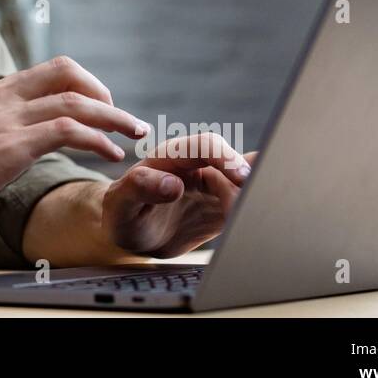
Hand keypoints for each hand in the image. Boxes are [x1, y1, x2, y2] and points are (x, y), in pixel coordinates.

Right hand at [0, 56, 150, 234]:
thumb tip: (8, 144)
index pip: (48, 71)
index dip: (82, 85)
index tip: (99, 109)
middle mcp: (2, 97)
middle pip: (67, 71)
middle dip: (103, 92)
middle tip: (120, 119)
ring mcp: (8, 119)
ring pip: (77, 100)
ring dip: (115, 116)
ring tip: (134, 133)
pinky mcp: (13, 146)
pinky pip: (69, 130)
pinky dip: (99, 139)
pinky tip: (110, 155)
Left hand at [99, 134, 259, 257]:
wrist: (132, 232)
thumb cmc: (122, 212)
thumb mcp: (119, 203)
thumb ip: (138, 187)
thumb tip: (171, 184)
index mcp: (173, 157)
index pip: (206, 145)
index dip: (226, 157)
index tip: (241, 177)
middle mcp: (197, 167)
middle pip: (235, 164)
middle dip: (249, 181)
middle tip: (252, 205)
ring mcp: (213, 186)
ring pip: (246, 183)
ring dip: (253, 198)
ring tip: (247, 221)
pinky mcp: (223, 206)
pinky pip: (247, 201)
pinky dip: (256, 207)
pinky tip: (258, 219)